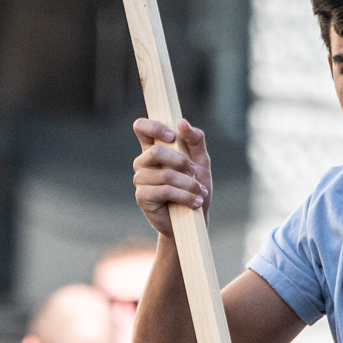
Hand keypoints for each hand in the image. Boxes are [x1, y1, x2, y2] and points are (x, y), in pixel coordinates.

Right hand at [132, 116, 211, 235]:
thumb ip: (195, 140)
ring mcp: (140, 180)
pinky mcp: (142, 197)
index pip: (141, 127)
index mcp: (154, 149)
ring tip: (199, 193)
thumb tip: (182, 122)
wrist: (194, 220)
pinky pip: (165, 191)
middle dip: (182, 162)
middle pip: (156, 151)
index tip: (172, 136)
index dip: (154, 127)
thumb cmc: (195, 188)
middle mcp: (143, 162)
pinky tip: (194, 202)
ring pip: (166, 175)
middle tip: (195, 172)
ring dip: (189, 184)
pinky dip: (185, 196)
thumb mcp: (201, 162)